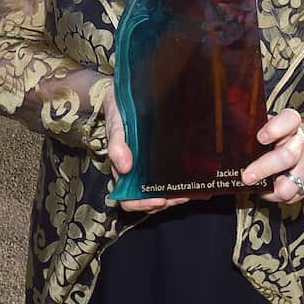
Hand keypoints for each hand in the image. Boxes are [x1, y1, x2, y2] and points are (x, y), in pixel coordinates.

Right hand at [100, 78, 194, 213]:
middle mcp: (133, 174)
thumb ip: (116, 147)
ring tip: (188, 192)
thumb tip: (125, 168)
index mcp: (120, 171)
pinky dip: (175, 183)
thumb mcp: (115, 128)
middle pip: (146, 200)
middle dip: (164, 202)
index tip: (159, 200)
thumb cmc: (116, 115)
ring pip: (157, 192)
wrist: (121, 99)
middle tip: (180, 197)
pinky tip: (188, 180)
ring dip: (172, 196)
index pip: (127, 199)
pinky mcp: (155, 160)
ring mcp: (144, 168)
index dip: (142, 204)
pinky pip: (163, 177)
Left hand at [241, 108, 303, 203]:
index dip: (276, 128)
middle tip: (247, 177)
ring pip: (293, 180)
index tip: (260, 138)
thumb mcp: (259, 133)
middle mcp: (300, 141)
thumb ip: (248, 135)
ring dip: (274, 189)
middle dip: (265, 168)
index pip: (289, 119)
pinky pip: (296, 193)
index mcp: (289, 124)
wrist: (295, 153)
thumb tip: (220, 146)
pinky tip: (271, 189)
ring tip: (260, 188)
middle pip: (288, 156)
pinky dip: (280, 196)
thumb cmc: (270, 142)